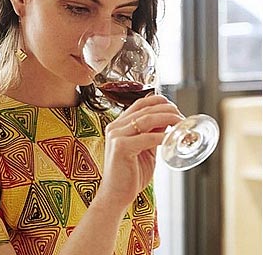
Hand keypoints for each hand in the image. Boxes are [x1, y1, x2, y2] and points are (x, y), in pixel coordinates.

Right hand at [96, 95, 182, 210]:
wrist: (115, 195)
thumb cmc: (130, 175)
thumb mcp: (145, 150)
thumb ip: (153, 135)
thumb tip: (168, 122)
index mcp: (118, 125)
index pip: (139, 104)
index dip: (158, 101)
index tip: (173, 106)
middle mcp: (115, 127)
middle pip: (145, 109)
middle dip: (167, 109)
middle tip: (181, 116)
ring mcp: (116, 136)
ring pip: (146, 119)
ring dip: (167, 118)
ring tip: (181, 123)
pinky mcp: (121, 147)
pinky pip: (147, 137)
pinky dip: (163, 137)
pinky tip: (173, 139)